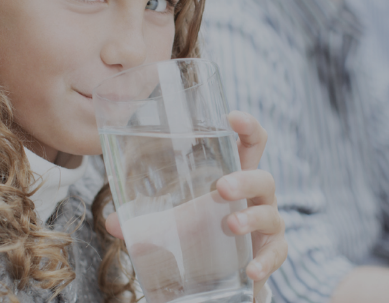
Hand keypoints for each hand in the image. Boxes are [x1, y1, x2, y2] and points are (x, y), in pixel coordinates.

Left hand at [105, 111, 286, 302]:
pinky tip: (252, 271)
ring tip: (231, 225)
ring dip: (252, 218)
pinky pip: (276, 254)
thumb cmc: (204, 231)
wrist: (225, 271)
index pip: (251, 143)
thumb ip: (147, 220)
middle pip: (263, 177)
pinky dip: (265, 262)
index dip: (247, 127)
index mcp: (237, 176)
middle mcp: (257, 197)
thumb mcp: (176, 220)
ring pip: (270, 215)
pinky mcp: (271, 252)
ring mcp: (268, 224)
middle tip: (222, 187)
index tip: (232, 117)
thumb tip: (112, 222)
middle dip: (245, 179)